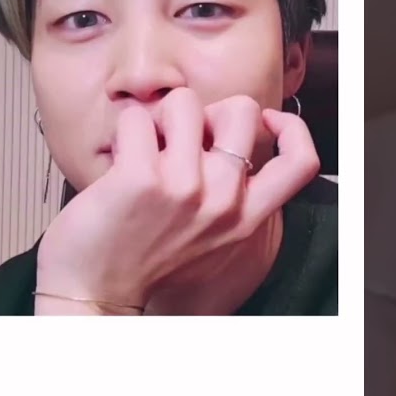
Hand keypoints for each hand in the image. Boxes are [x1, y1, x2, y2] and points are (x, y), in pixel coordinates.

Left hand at [35, 88, 320, 313]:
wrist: (94, 294)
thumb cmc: (142, 258)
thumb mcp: (207, 238)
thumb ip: (227, 197)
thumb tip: (222, 139)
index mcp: (244, 217)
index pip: (300, 162)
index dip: (289, 128)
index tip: (263, 121)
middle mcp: (223, 202)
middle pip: (241, 110)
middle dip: (207, 111)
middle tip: (180, 138)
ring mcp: (184, 188)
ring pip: (184, 102)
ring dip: (158, 118)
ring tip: (143, 151)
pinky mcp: (141, 178)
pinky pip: (136, 118)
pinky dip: (123, 132)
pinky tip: (118, 160)